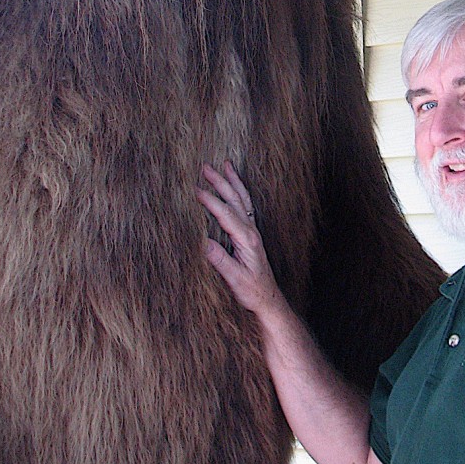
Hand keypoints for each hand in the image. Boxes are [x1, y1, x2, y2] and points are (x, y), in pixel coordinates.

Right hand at [197, 161, 284, 317]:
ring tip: (225, 164)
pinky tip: (233, 186)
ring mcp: (252, 230)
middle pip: (235, 199)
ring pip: (242, 199)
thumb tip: (204, 243)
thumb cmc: (252, 291)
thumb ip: (220, 261)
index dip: (211, 201)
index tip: (196, 190)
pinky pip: (244, 206)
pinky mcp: (250, 233)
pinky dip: (238, 191)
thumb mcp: (235, 279)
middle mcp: (251, 230)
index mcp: (247, 239)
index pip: (227, 214)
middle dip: (221, 181)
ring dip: (232, 181)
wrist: (268, 299)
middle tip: (206, 167)